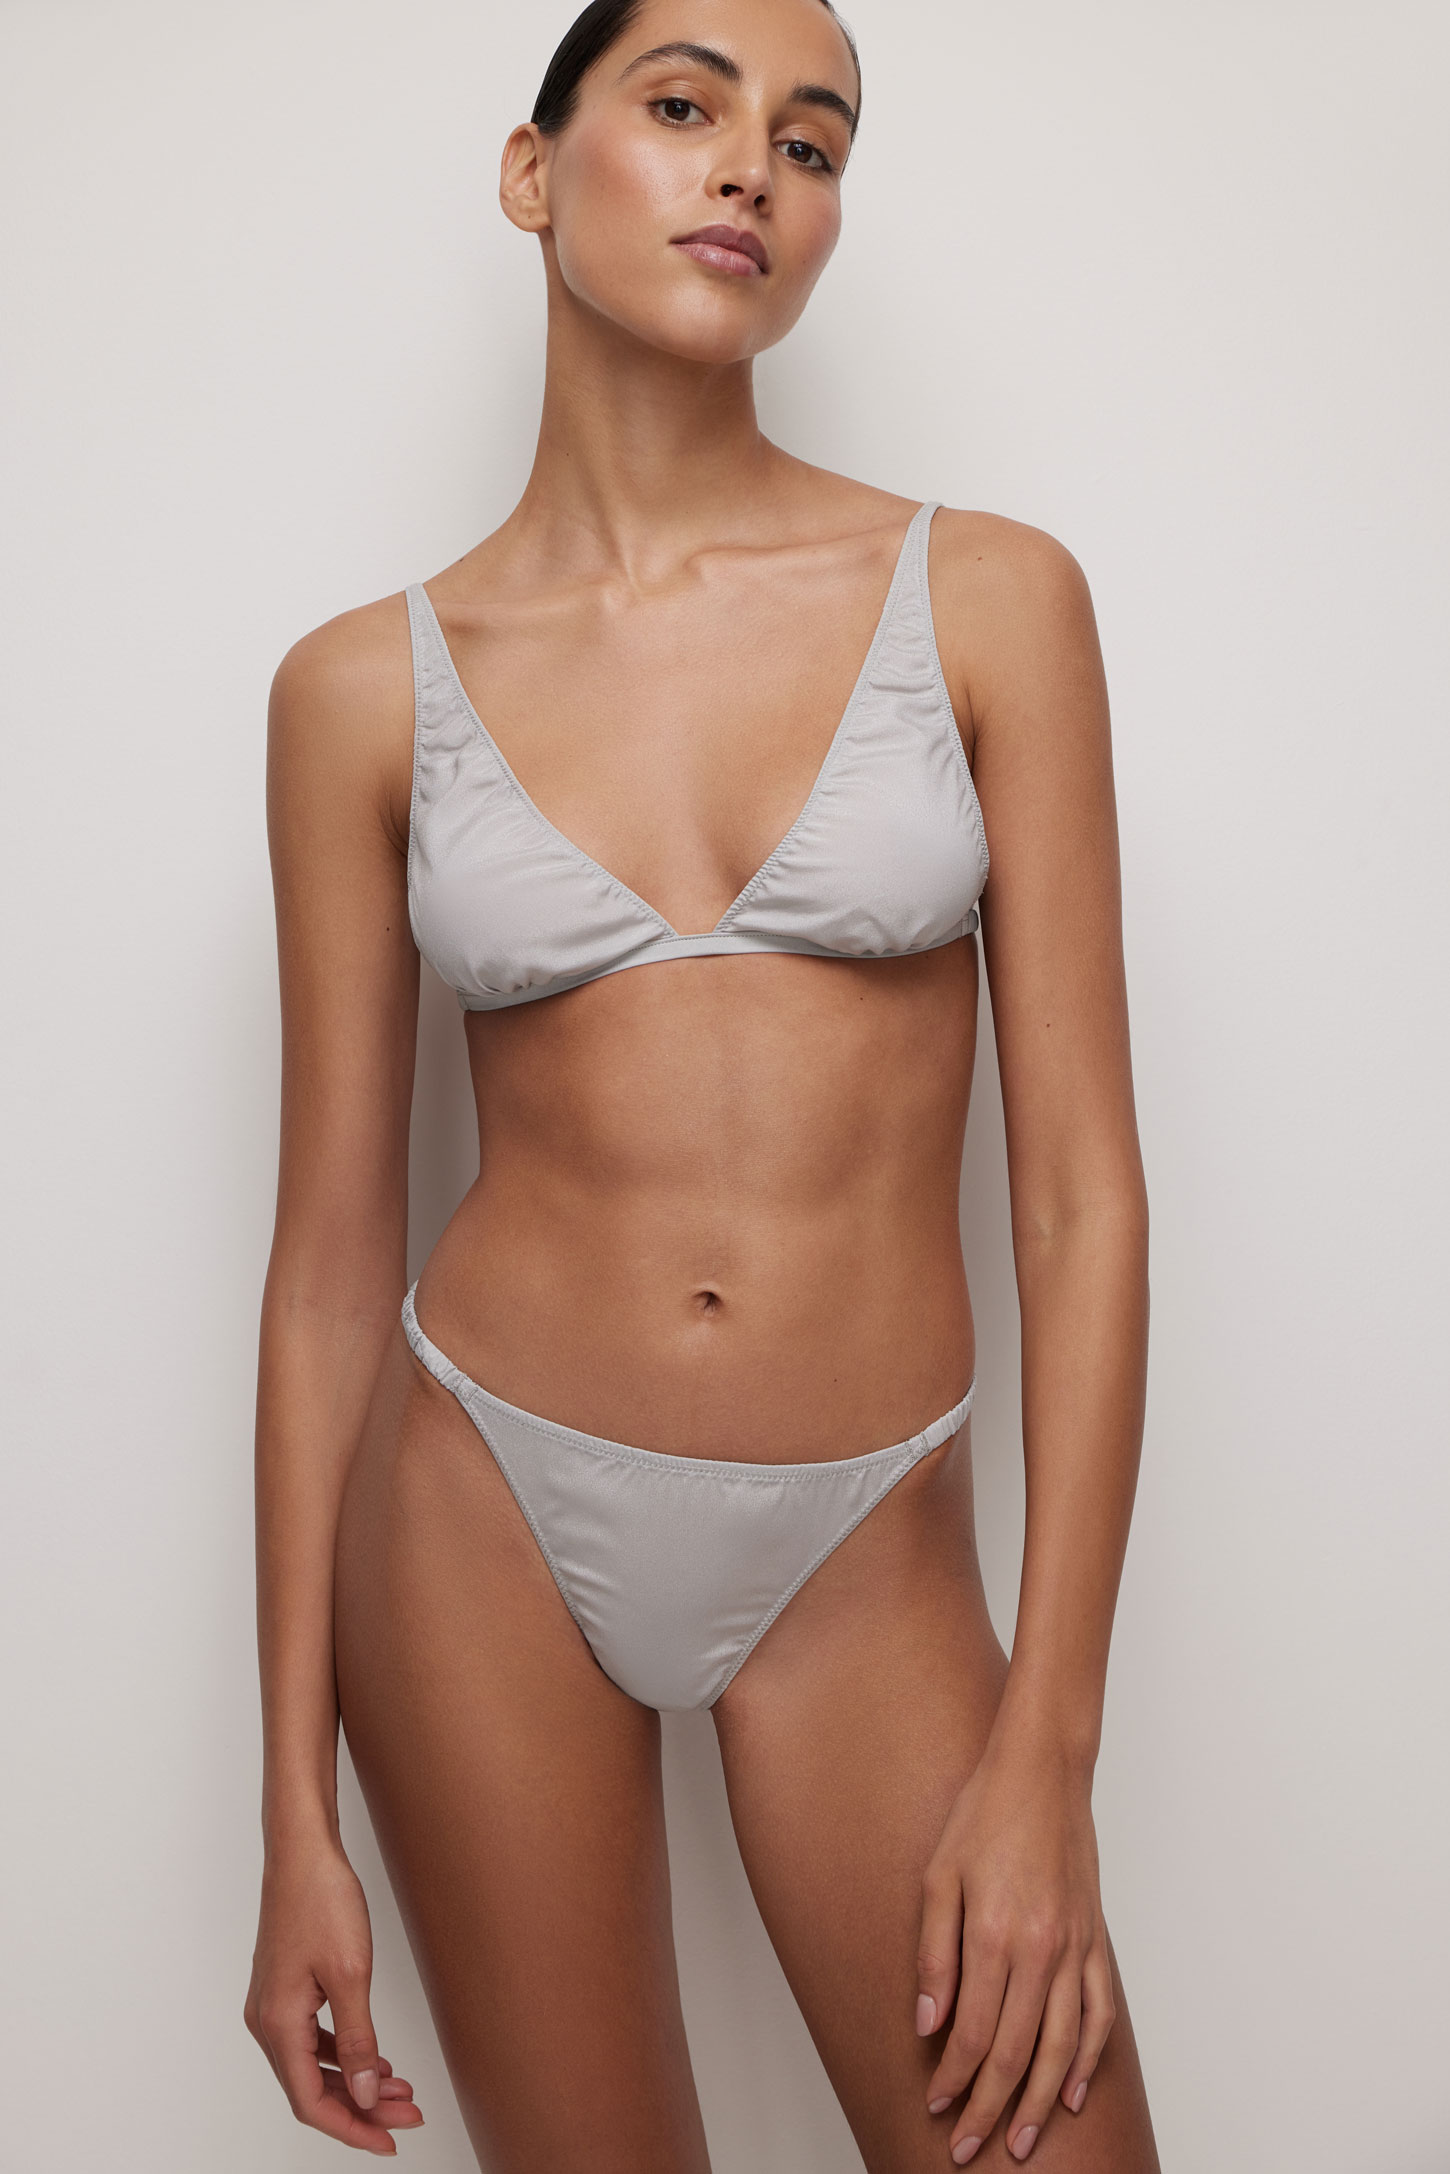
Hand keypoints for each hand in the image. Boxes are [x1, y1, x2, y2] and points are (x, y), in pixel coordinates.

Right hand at [246, 1838, 424, 2154]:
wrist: (303, 1849)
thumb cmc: (321, 1899)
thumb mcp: (351, 1974)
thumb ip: (357, 2040)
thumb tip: (363, 2094)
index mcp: (277, 2024)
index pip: (312, 2102)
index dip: (352, 2128)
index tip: (390, 2139)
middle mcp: (267, 2021)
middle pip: (312, 2089)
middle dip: (361, 2107)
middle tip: (407, 2113)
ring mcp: (273, 2004)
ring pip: (314, 2065)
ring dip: (354, 2081)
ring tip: (399, 2087)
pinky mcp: (285, 1989)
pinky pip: (312, 2039)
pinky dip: (343, 2053)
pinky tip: (372, 2056)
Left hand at [915, 1738, 1115, 2162]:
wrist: (1042, 1771)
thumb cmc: (983, 1814)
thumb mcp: (937, 1876)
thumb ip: (934, 1954)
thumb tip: (928, 2024)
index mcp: (993, 1933)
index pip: (970, 2032)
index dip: (952, 2079)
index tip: (936, 2109)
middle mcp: (1040, 1948)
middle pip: (1013, 2051)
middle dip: (988, 2107)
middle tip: (970, 2148)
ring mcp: (1074, 1947)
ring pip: (1060, 2045)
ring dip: (1037, 2100)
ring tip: (1020, 2140)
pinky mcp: (1095, 1940)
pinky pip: (1097, 2013)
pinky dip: (1086, 2058)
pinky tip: (1069, 2090)